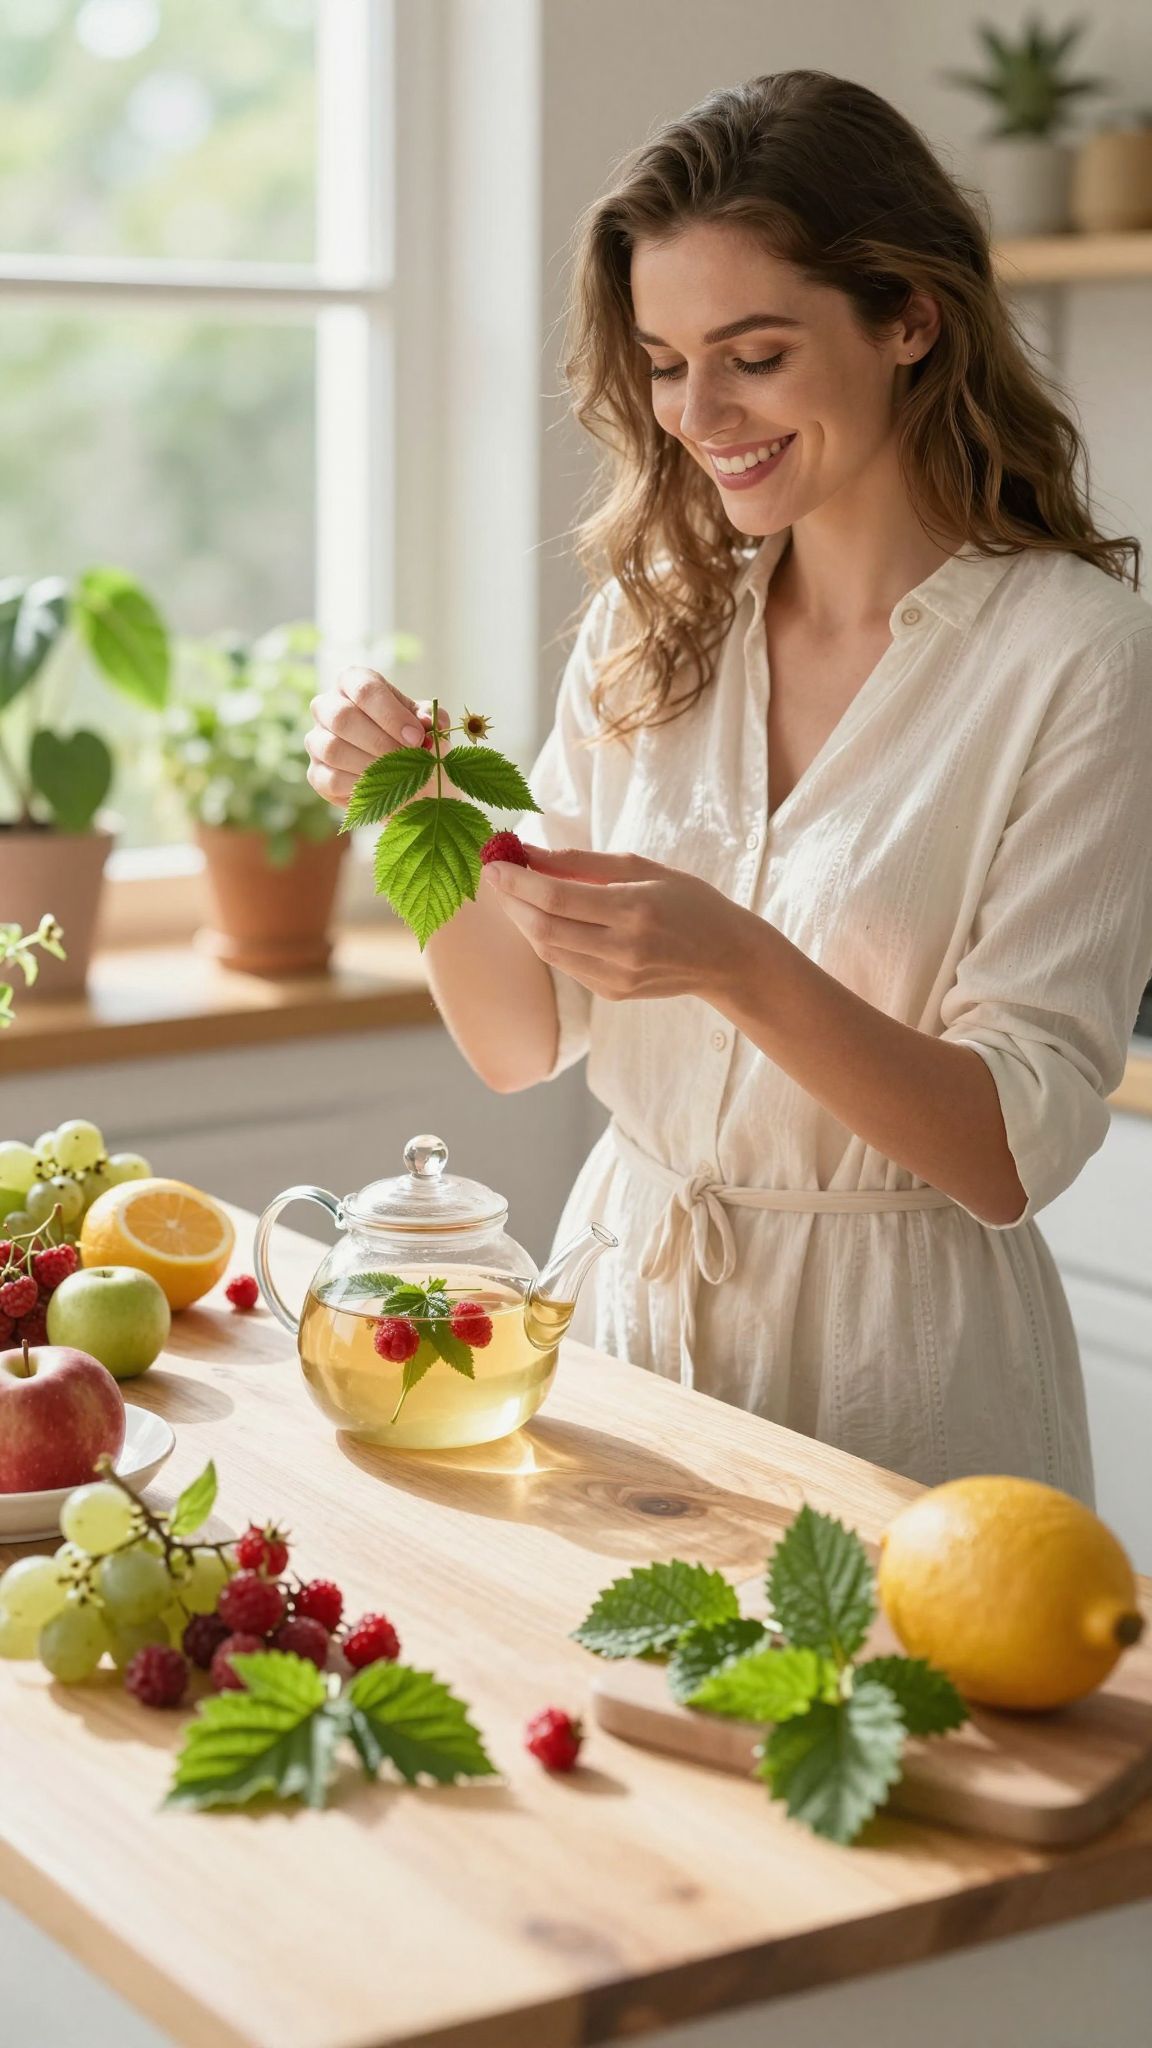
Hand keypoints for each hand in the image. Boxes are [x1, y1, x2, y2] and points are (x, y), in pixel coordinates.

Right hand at [305, 668, 450, 809]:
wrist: (409, 779)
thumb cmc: (415, 740)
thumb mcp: (428, 723)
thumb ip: (431, 718)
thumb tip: (428, 722)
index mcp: (354, 682)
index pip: (364, 688)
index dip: (391, 714)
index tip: (417, 738)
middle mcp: (328, 706)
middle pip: (342, 717)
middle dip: (381, 741)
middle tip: (409, 759)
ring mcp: (317, 740)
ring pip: (333, 749)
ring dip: (372, 766)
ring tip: (400, 775)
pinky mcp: (315, 773)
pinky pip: (331, 779)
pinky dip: (360, 787)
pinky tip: (382, 789)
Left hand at [482, 844, 741, 1003]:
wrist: (726, 957)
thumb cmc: (688, 901)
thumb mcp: (643, 868)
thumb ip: (582, 861)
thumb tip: (528, 851)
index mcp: (634, 910)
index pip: (557, 898)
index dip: (517, 881)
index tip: (492, 861)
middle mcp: (623, 949)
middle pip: (544, 929)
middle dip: (511, 901)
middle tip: (494, 876)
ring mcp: (617, 977)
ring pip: (548, 950)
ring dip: (523, 920)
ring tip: (512, 893)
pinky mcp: (612, 993)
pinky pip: (565, 963)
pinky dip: (546, 938)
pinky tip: (541, 918)